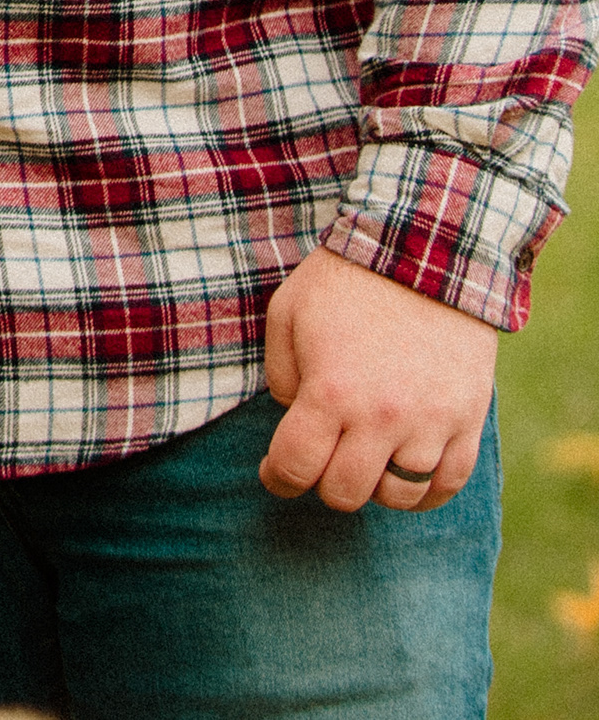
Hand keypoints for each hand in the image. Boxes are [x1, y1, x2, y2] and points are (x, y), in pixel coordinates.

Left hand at [260, 245, 495, 512]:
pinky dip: (424, 491)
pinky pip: (447, 485)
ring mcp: (430, 424)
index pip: (295, 467)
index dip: (278, 477)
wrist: (424, 250)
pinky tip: (407, 470)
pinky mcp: (467, 420)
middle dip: (323, 480)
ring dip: (374, 484)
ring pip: (397, 496)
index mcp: (331, 392)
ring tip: (366, 455)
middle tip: (323, 456)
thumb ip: (281, 376)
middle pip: (345, 492)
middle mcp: (382, 418)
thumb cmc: (346, 280)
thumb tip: (295, 420)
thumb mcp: (288, 313)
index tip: (277, 471)